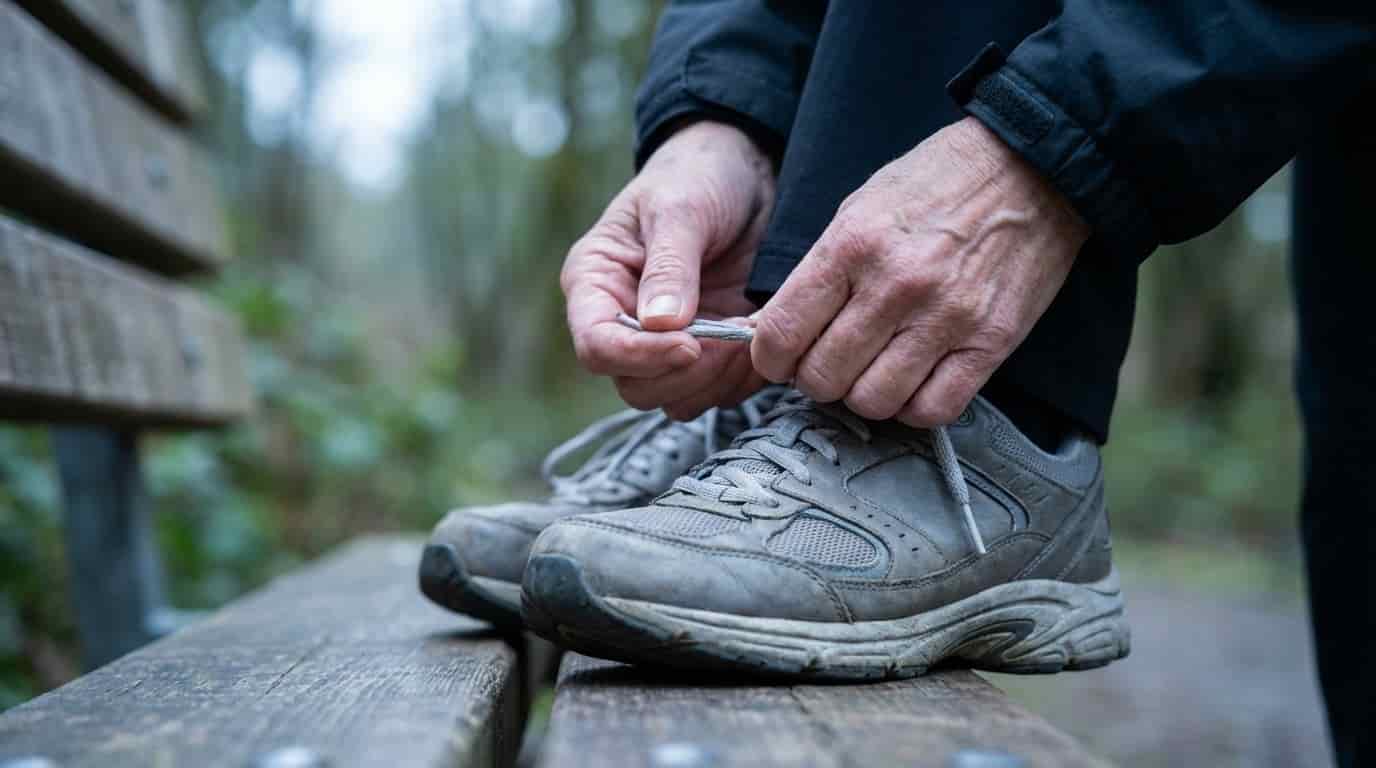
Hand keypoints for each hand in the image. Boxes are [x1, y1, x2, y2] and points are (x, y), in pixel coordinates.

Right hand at [561, 120, 774, 418]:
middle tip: (729, 336)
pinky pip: (717, 392)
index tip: (690, 343)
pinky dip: (742, 376)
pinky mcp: (708, 352)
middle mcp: (624, 322)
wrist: (745, 171)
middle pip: (635, 387)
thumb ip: (669, 266)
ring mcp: (666, 342)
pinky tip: (759, 336)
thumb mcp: (682, 210)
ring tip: (747, 332)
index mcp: (596, 283)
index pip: (597, 347)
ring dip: (717, 379)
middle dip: (685, 372)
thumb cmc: (699, 176)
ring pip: (675, 399)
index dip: (639, 357)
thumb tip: (658, 324)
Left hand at [751, 117, 1088, 426]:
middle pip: (824, 377)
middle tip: (829, 363)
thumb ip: (819, 271)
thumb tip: (777, 329)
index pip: (782, 333)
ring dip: (863, 396)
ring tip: (871, 371)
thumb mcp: (859, 208)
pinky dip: (914, 408)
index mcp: (852, 245)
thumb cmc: (938, 184)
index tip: (780, 358)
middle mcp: (895, 285)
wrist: (1028, 167)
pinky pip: (934, 409)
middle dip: (815, 379)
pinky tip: (912, 383)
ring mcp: (946, 316)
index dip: (770, 359)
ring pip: (874, 401)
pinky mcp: (990, 341)